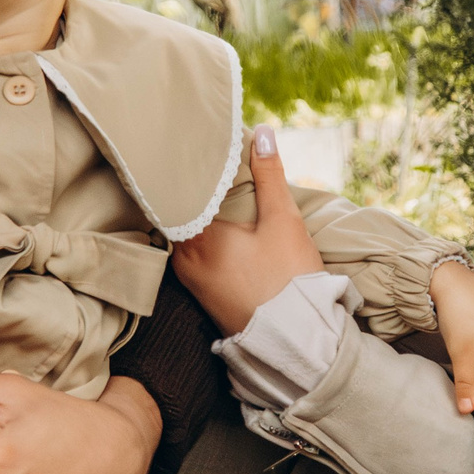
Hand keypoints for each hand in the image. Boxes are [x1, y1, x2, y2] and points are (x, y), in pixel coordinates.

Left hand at [169, 124, 324, 333]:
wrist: (295, 342)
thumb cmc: (288, 280)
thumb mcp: (282, 220)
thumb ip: (269, 174)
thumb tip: (262, 131)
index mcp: (195, 237)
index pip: (177, 190)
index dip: (186, 167)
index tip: (191, 145)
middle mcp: (183, 258)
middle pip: (178, 211)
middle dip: (191, 189)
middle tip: (202, 159)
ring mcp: (190, 278)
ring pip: (186, 233)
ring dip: (197, 213)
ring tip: (212, 186)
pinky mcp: (202, 292)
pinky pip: (194, 253)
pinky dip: (203, 235)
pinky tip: (220, 223)